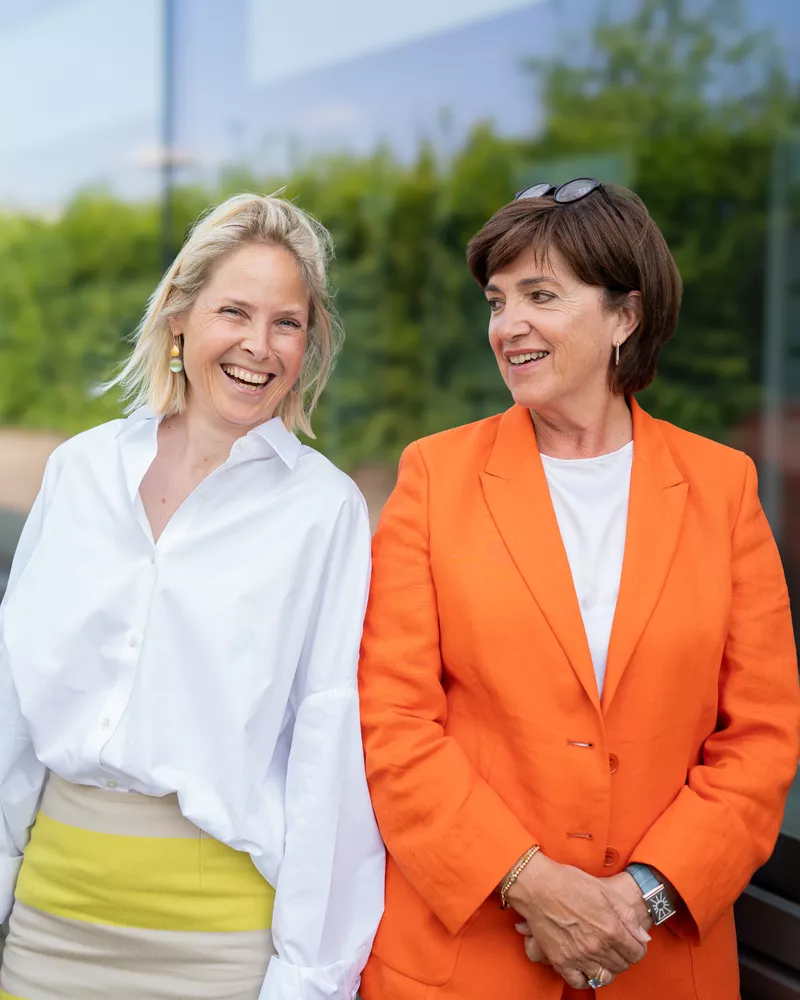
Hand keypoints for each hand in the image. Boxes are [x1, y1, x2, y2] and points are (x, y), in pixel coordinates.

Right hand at [506, 853, 649, 989]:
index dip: (637, 947)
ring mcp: (578, 956)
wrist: (538, 885)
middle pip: (621, 965)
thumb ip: (627, 916)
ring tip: (601, 956)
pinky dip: (585, 977)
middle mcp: (597, 947)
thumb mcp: (605, 891)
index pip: (637, 953)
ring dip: (606, 968)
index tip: (631, 943)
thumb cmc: (570, 883)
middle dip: (622, 956)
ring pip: (604, 977)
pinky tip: (585, 965)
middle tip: (615, 945)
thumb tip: (643, 937)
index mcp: (611, 929)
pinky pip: (580, 981)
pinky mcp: (561, 961)